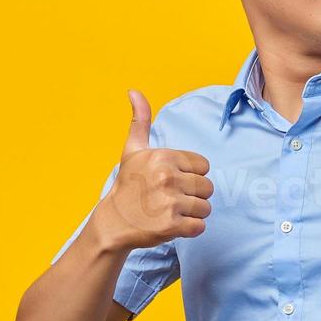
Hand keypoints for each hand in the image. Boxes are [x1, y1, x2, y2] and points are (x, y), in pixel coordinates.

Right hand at [94, 89, 212, 250]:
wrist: (113, 222)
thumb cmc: (128, 185)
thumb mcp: (133, 150)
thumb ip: (140, 121)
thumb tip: (134, 91)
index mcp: (164, 157)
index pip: (204, 167)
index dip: (190, 176)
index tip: (170, 181)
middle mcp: (167, 177)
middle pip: (208, 188)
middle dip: (193, 195)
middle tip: (169, 198)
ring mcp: (170, 202)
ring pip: (206, 208)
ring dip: (192, 213)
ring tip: (170, 211)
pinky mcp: (172, 226)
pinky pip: (200, 227)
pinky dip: (189, 229)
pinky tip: (171, 224)